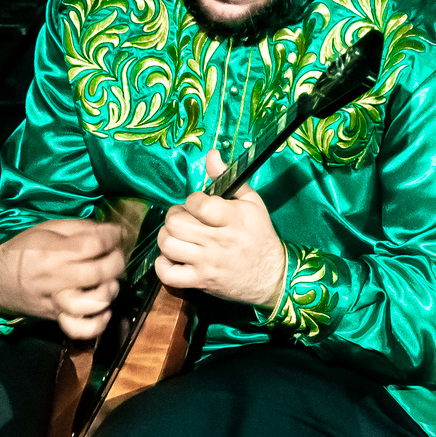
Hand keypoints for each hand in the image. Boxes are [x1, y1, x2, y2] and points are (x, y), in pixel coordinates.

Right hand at [0, 216, 128, 340]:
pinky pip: (80, 329)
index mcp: (54, 252)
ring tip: (109, 281)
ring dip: (109, 290)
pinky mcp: (57, 317)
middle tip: (116, 255)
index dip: (112, 236)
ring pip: (93, 303)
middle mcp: (57, 278)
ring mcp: (58, 301)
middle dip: (117, 261)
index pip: (94, 244)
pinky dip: (98, 323)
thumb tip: (107, 231)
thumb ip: (78, 228)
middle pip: (100, 272)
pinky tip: (103, 309)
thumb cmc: (23, 250)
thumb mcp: (47, 229)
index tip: (116, 232)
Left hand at [152, 153, 285, 308]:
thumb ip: (228, 177)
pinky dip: (164, 264)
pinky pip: (168, 274)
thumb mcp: (252, 202)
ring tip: (179, 236)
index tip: (198, 203)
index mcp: (233, 219)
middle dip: (174, 216)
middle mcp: (218, 242)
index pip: (198, 205)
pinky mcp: (200, 282)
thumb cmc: (260, 236)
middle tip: (185, 218)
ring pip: (168, 245)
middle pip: (175, 224)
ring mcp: (207, 264)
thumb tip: (211, 155)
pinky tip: (174, 257)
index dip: (192, 200)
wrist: (272, 277)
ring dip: (167, 237)